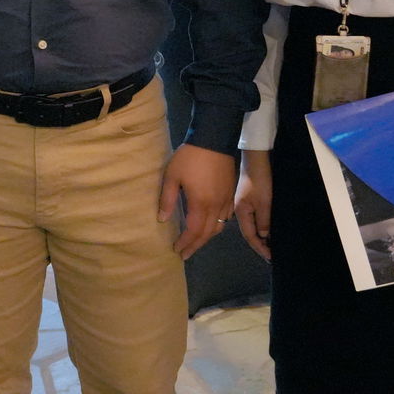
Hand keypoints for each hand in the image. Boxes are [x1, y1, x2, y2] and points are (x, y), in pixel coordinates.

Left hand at [158, 142, 235, 258]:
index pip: (193, 231)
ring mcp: (226, 201)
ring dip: (206, 237)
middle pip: (207, 233)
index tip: (177, 250)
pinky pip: (226, 217)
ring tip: (195, 242)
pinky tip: (210, 225)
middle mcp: (216, 206)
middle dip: (195, 245)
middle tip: (185, 253)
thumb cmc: (190, 158)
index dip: (186, 242)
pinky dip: (217, 226)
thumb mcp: (172, 176)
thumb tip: (163, 219)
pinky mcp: (230, 193)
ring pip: (219, 227)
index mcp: (200, 204)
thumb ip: (167, 200)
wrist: (214, 140)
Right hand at [233, 149, 272, 260]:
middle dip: (259, 244)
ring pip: (250, 225)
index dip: (260, 247)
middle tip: (270, 254)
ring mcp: (242, 204)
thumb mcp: (264, 203)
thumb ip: (263, 221)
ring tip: (269, 245)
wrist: (255, 160)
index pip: (250, 236)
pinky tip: (264, 229)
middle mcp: (238, 210)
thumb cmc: (260, 181)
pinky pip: (252, 218)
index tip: (270, 257)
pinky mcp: (246, 199)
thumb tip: (263, 236)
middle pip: (248, 232)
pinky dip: (259, 226)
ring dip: (259, 236)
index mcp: (241, 212)